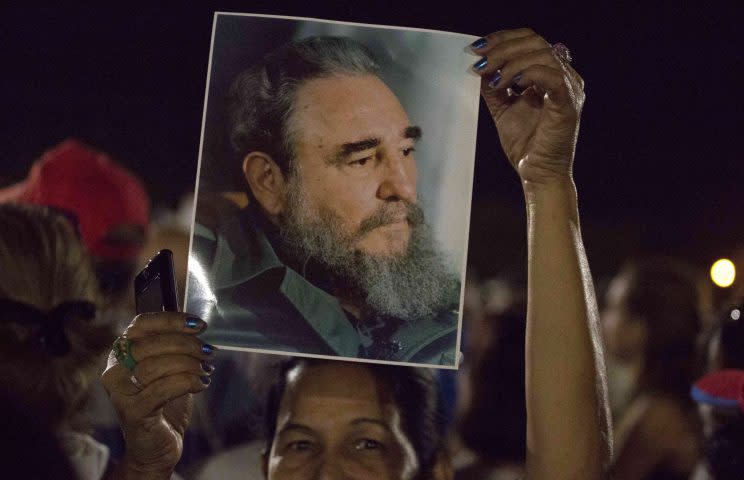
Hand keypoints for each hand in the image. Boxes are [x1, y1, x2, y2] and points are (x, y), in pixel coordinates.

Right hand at [101, 312, 214, 476]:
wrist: (159, 445)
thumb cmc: (166, 403)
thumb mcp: (173, 368)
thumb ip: (178, 346)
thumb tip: (199, 326)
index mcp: (123, 352)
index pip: (141, 324)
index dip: (171, 320)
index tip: (199, 325)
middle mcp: (116, 369)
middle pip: (150, 344)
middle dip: (186, 345)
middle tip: (208, 352)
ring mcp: (120, 391)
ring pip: (154, 366)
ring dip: (188, 364)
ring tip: (206, 370)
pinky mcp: (131, 411)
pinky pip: (161, 389)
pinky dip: (187, 383)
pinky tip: (201, 384)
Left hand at [470, 28, 584, 186]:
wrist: (537, 174)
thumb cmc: (526, 145)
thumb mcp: (503, 109)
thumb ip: (494, 87)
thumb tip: (478, 66)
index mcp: (549, 75)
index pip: (530, 41)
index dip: (503, 39)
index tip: (478, 48)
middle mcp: (563, 77)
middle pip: (535, 42)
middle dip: (503, 48)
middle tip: (480, 62)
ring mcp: (569, 89)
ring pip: (543, 55)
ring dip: (511, 62)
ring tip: (493, 79)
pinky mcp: (569, 103)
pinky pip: (552, 77)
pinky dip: (529, 73)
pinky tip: (510, 83)